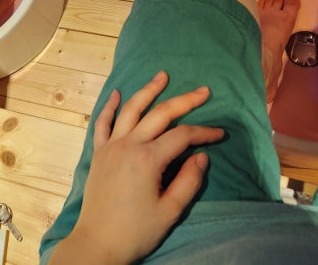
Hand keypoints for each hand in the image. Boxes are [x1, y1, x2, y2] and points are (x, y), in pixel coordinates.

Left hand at [50, 71, 223, 264]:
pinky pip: (102, 123)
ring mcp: (110, 147)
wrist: (97, 243)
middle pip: (160, 114)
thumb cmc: (135, 231)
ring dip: (147, 91)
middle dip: (184, 101)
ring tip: (162, 76)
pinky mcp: (98, 153)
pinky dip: (110, 107)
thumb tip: (202, 157)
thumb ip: (188, 181)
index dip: (204, 133)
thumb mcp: (169, 211)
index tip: (220, 135)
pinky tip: (117, 93)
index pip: (182, 136)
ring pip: (130, 110)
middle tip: (203, 91)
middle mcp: (128, 145)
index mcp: (148, 159)